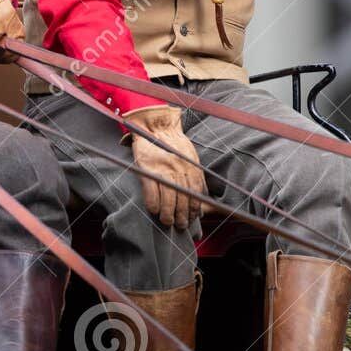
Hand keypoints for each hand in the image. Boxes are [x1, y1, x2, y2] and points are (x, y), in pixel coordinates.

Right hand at [125, 105, 204, 229]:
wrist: (154, 125)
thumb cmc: (171, 142)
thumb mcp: (189, 154)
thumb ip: (194, 172)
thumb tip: (202, 194)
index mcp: (191, 165)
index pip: (196, 192)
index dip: (194, 207)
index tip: (192, 218)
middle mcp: (179, 168)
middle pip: (183, 198)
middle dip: (183, 215)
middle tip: (180, 225)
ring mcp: (163, 169)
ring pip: (169, 198)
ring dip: (169, 214)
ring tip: (167, 221)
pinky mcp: (148, 169)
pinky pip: (152, 193)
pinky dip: (154, 204)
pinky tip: (154, 211)